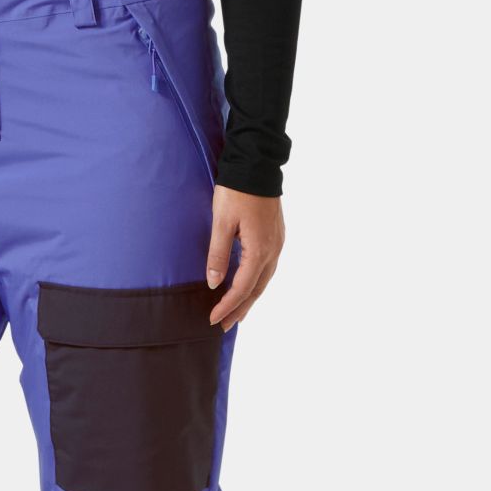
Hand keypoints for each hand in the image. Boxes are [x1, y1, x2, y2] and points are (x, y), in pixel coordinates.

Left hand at [205, 186, 284, 330]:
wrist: (257, 164)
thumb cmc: (237, 191)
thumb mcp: (221, 222)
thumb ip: (218, 254)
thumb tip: (214, 282)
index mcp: (260, 250)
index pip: (242, 288)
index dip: (227, 306)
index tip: (212, 319)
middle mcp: (273, 250)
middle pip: (257, 289)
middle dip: (240, 309)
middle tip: (224, 326)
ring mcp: (278, 243)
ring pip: (265, 279)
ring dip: (250, 297)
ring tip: (236, 313)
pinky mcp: (276, 235)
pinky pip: (268, 267)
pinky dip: (257, 282)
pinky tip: (249, 285)